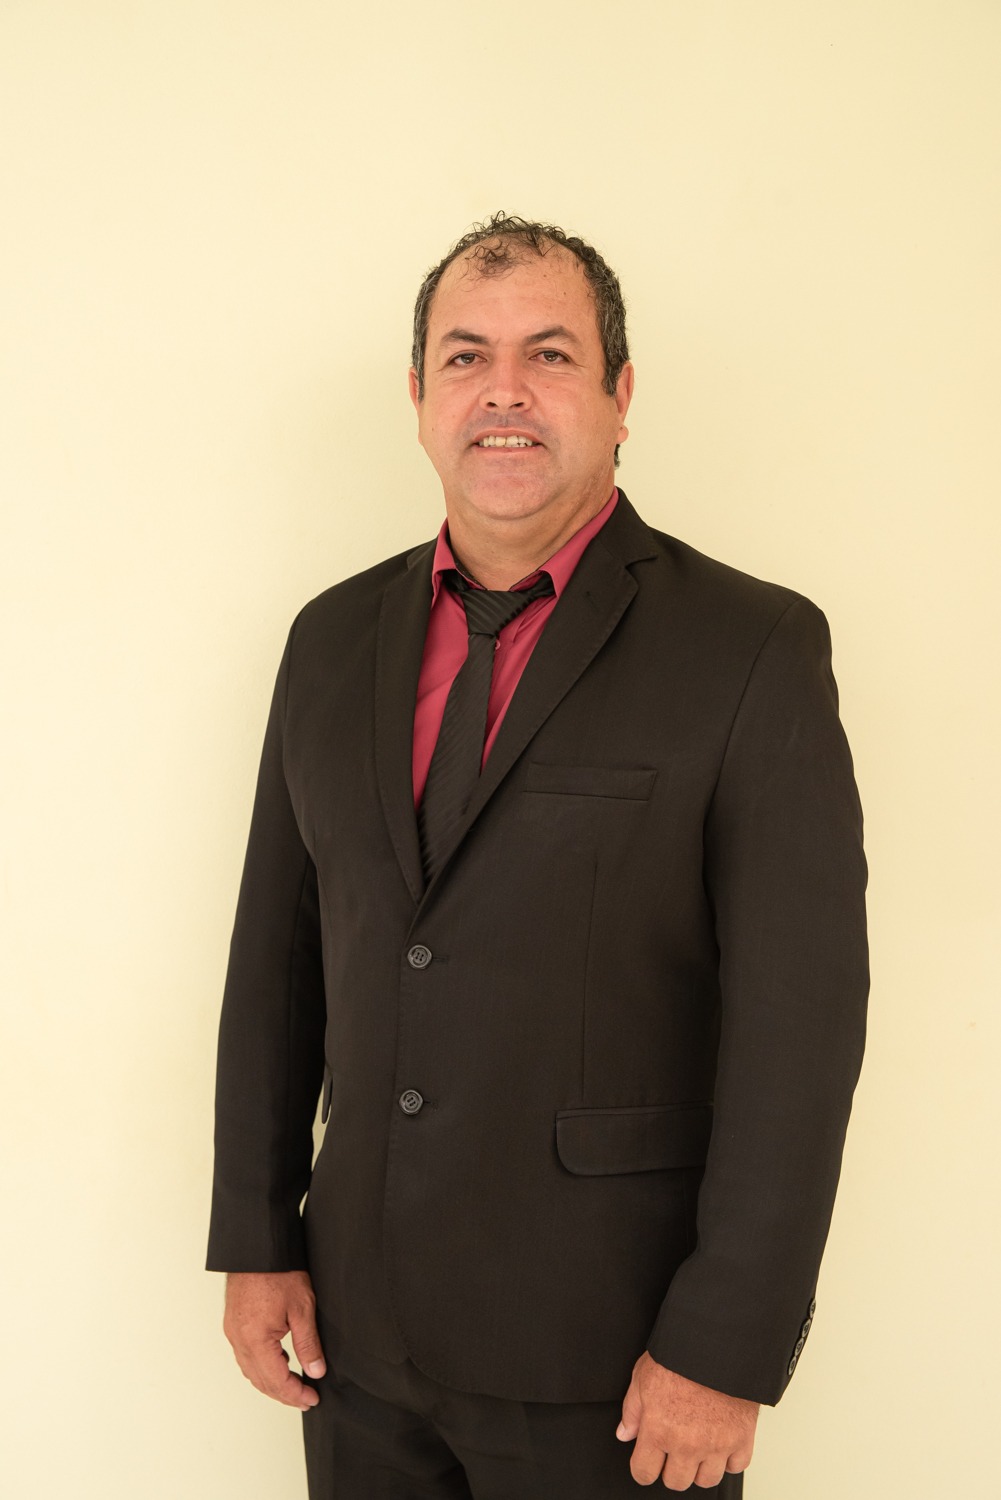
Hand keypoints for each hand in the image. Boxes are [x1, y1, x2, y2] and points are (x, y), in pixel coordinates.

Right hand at [223, 1270, 325, 1409]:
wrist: (258, 1246)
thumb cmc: (279, 1271)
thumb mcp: (302, 1308)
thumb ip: (308, 1344)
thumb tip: (316, 1371)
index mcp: (255, 1339)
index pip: (276, 1381)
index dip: (295, 1394)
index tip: (312, 1400)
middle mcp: (238, 1340)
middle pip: (260, 1381)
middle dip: (283, 1394)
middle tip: (306, 1399)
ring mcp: (232, 1332)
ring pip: (251, 1371)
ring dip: (271, 1382)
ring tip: (294, 1385)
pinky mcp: (232, 1323)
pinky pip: (245, 1356)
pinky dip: (261, 1366)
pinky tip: (279, 1362)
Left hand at [617, 1353, 757, 1489]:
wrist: (718, 1342)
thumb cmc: (680, 1355)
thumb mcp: (642, 1376)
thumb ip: (632, 1410)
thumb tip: (625, 1433)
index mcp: (659, 1429)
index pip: (644, 1473)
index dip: (643, 1467)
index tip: (647, 1461)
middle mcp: (687, 1444)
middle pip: (676, 1482)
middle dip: (671, 1468)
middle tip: (674, 1447)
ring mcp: (716, 1445)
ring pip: (706, 1480)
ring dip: (701, 1467)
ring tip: (698, 1444)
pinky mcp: (742, 1438)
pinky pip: (736, 1466)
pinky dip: (729, 1458)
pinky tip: (721, 1440)